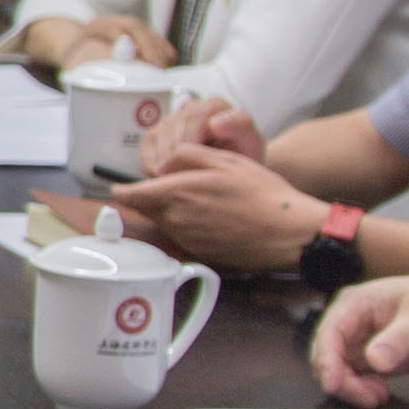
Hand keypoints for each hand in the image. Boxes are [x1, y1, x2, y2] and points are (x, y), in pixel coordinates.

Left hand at [112, 142, 323, 275]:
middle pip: (145, 209)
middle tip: (170, 185)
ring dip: (169, 211)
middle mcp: (175, 220)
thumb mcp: (223, 160)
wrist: (287, 232)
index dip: (123, 189)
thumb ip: (186, 156)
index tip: (121, 185)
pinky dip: (186, 225)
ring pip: (163, 222)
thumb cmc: (260, 193)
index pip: (129, 195)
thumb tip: (164, 163)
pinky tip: (211, 216)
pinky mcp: (200, 252)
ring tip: (200, 199)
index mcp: (176, 193)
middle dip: (149, 198)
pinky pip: (181, 235)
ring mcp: (187, 239)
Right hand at [144, 94, 263, 171]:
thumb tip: (214, 122)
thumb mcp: (252, 143)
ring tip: (180, 182)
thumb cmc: (243, 158)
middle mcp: (189, 107)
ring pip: (157, 138)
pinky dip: (152, 166)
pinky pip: (146, 149)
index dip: (190, 144)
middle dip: (177, 159)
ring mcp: (170, 120)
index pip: (193, 118)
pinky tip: (167, 178)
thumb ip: (240, 126)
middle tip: (188, 181)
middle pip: (172, 130)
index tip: (196, 166)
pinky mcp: (154, 135)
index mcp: (214, 105)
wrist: (234, 171)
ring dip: (165, 163)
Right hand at [309, 271, 408, 408]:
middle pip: (327, 356)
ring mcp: (354, 340)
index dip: (327, 360)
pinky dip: (360, 389)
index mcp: (354, 303)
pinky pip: (350, 378)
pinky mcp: (363, 357)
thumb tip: (375, 360)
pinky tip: (381, 392)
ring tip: (380, 394)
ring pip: (336, 371)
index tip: (333, 384)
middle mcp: (347, 322)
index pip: (329, 333)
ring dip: (352, 388)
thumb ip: (399, 339)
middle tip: (370, 397)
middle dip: (343, 380)